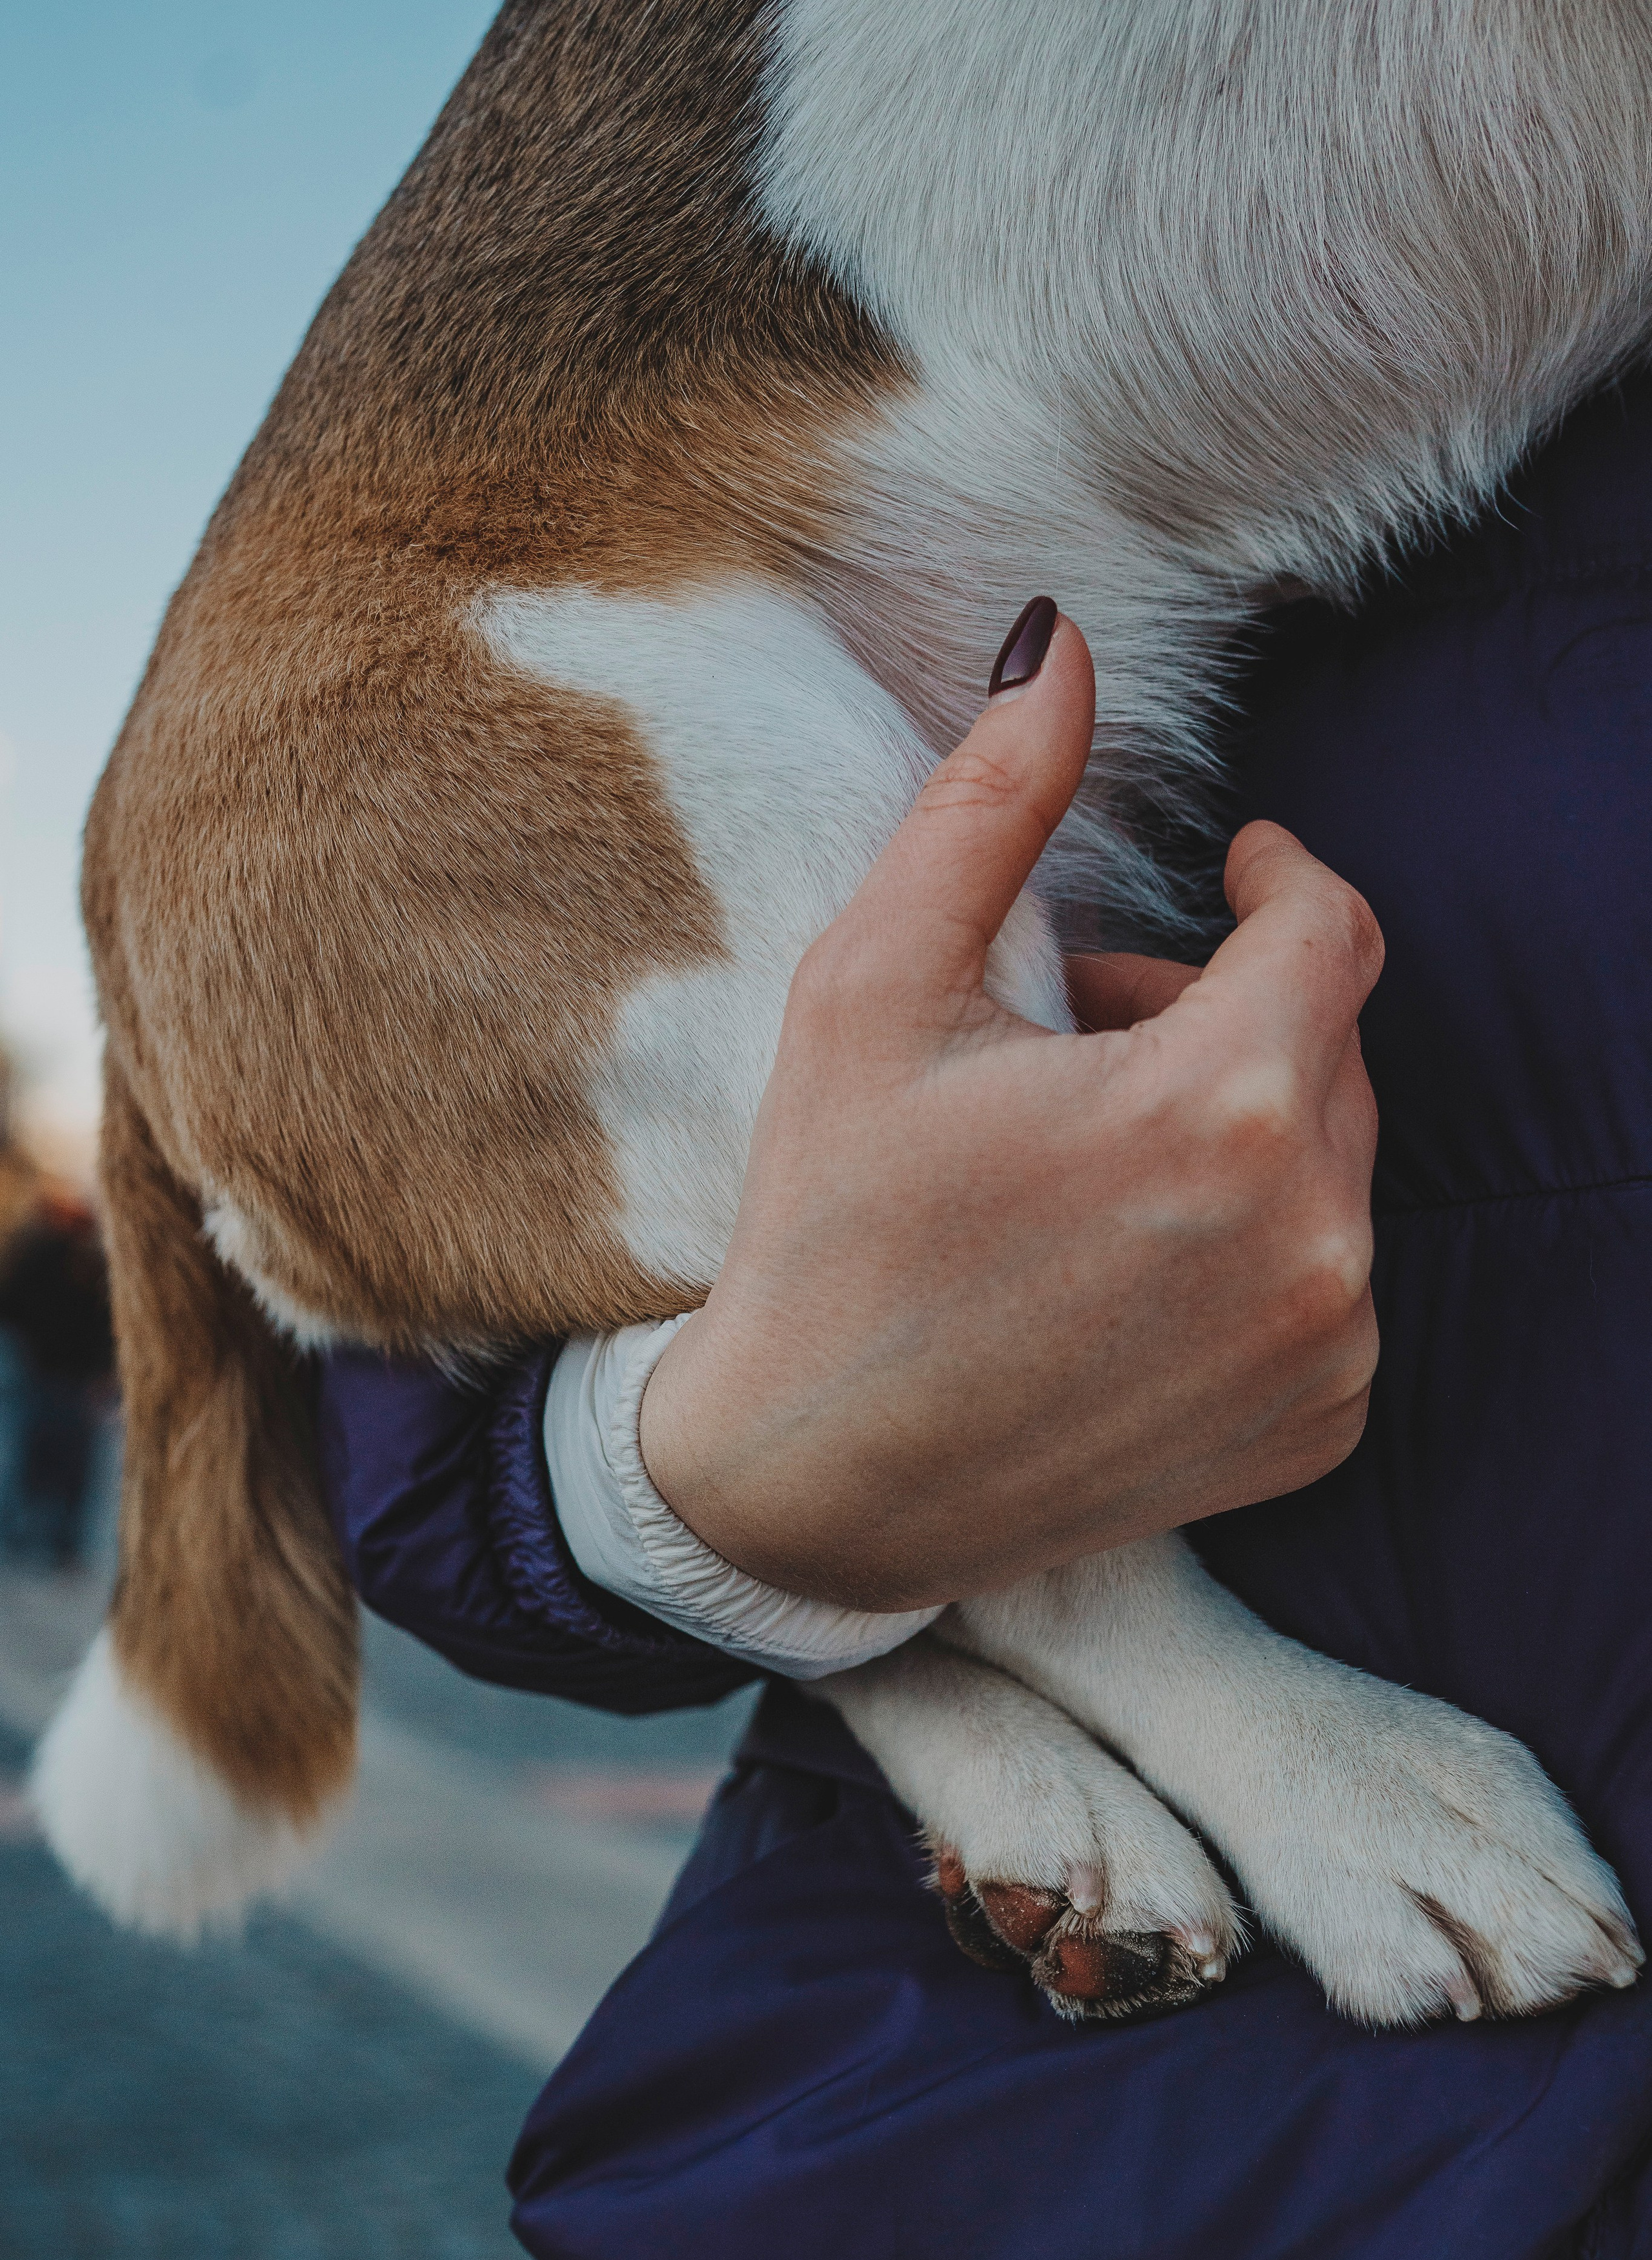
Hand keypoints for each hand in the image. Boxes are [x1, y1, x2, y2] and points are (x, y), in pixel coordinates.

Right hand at [639, 610, 1381, 1607]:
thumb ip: (991, 804)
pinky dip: (1255, 1244)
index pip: (1332, 928)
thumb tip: (1060, 642)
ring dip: (1239, 1125)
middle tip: (1083, 1031)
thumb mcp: (874, 991)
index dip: (1283, 876)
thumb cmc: (830, 1229)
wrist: (813, 1484)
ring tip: (1089, 1151)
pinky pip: (1330, 1279)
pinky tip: (1125, 1269)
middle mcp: (1312, 1236)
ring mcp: (1325, 1346)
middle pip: (1328, 1045)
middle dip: (1224, 1010)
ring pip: (1332, 1163)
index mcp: (1219, 1108)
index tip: (1237, 869)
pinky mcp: (1317, 1427)